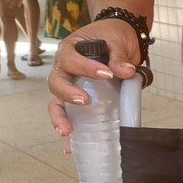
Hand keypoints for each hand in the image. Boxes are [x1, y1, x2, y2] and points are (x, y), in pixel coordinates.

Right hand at [48, 18, 141, 143]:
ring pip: (56, 102)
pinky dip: (69, 130)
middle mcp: (64, 68)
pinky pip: (69, 114)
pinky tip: (71, 147)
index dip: (87, 68)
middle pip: (56, 82)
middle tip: (84, 102)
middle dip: (67, 94)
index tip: (107, 74)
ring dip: (60, 117)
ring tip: (66, 132)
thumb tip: (126, 71)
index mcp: (70, 49)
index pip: (71, 59)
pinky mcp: (77, 98)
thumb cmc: (113, 35)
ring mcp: (69, 85)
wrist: (117, 37)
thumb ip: (119, 56)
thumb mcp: (117, 40)